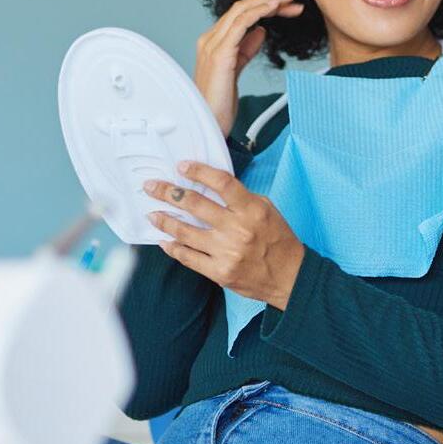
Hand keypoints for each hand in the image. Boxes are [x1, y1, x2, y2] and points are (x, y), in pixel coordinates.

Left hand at [144, 161, 306, 309]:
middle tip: (152, 186)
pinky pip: (188, 258)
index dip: (199, 172)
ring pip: (185, 232)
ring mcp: (226, 252)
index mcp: (252, 209)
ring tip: (152, 214)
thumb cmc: (279, 241)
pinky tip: (165, 241)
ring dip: (164, 220)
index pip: (222, 183)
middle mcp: (237, 229)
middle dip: (169, 192)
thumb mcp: (267, 210)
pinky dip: (173, 248)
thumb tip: (212, 187)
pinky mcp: (219, 272)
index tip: (182, 167)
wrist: (290, 277)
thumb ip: (242, 199)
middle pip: (195, 204)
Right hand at [195, 0, 303, 128]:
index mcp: (213, 42)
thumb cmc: (219, 103)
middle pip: (241, 8)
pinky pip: (240, 24)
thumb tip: (260, 31)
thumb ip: (246, 49)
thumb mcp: (236, 70)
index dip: (260, 2)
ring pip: (241, 11)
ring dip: (267, 1)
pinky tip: (274, 7)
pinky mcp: (220, 54)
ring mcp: (213, 45)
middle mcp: (210, 39)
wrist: (208, 124)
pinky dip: (258, 12)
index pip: (239, 14)